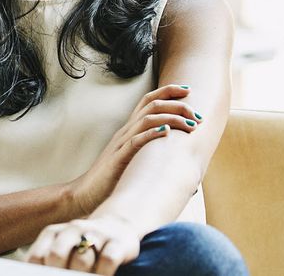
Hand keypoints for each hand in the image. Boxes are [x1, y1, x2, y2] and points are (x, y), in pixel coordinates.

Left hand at [26, 216, 140, 273]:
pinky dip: (102, 274)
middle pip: (57, 254)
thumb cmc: (83, 245)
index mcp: (53, 233)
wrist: (117, 226)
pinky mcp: (117, 243)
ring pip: (82, 259)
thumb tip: (34, 275)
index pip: (37, 256)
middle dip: (58, 273)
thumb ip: (47, 261)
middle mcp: (73, 230)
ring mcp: (96, 234)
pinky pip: (107, 260)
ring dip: (81, 275)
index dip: (39, 272)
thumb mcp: (62, 248)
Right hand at [68, 84, 201, 214]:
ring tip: (190, 125)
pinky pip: (136, 140)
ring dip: (172, 118)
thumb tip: (178, 158)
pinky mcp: (118, 158)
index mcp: (129, 129)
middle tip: (197, 114)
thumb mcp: (132, 159)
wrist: (86, 193)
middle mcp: (125, 131)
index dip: (168, 91)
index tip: (189, 90)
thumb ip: (149, 152)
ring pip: (147, 119)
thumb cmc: (112, 179)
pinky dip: (152, 133)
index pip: (148, 100)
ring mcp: (121, 143)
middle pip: (151, 105)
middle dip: (177, 104)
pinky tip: (166, 132)